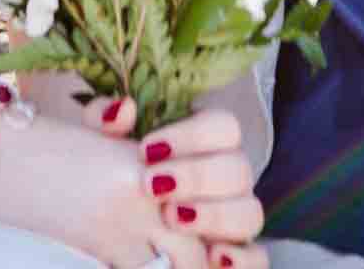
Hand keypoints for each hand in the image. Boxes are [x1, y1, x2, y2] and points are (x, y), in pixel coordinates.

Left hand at [84, 96, 268, 268]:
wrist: (116, 217)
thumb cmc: (118, 172)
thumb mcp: (105, 141)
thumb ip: (104, 118)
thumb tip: (122, 110)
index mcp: (208, 142)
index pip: (224, 126)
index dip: (192, 136)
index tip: (146, 151)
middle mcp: (230, 177)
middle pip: (239, 167)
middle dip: (196, 177)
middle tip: (151, 187)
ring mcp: (236, 216)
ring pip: (251, 212)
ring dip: (215, 216)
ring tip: (173, 218)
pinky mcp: (237, 254)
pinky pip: (258, 259)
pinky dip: (243, 259)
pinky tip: (213, 257)